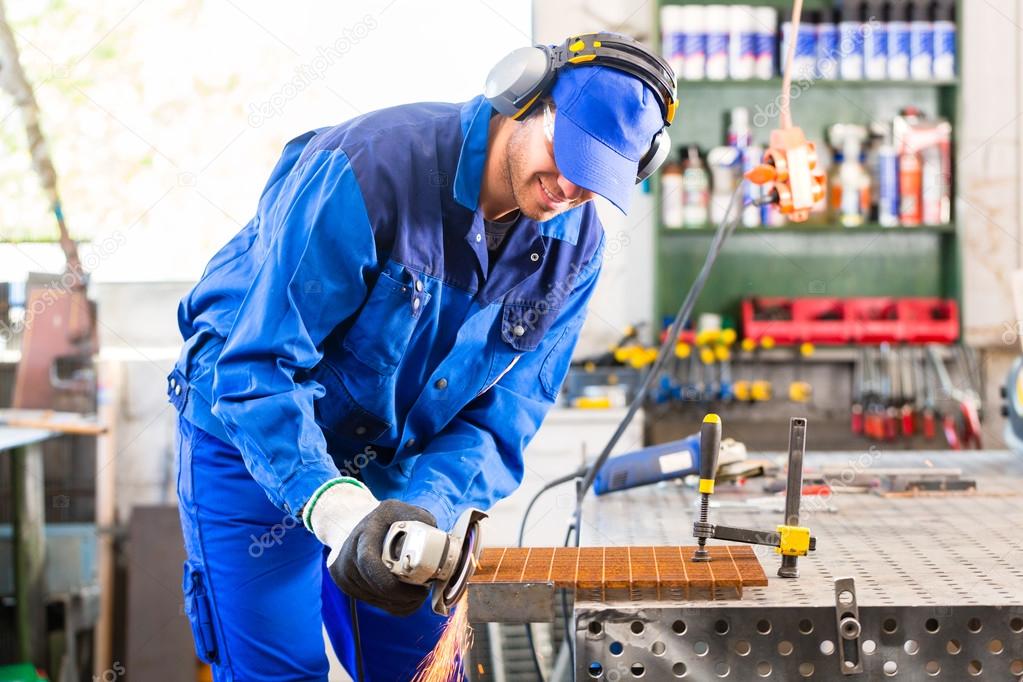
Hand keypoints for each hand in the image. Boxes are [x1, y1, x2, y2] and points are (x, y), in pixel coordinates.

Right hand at [331, 500, 436, 615]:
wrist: (351, 523)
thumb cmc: (383, 519)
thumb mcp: (401, 510)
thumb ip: (421, 520)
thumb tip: (442, 540)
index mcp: (363, 535)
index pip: (369, 563)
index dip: (393, 584)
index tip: (420, 588)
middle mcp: (348, 555)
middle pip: (375, 587)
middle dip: (403, 596)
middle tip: (423, 593)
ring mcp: (344, 573)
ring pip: (376, 599)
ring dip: (400, 602)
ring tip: (417, 593)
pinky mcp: (346, 585)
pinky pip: (373, 602)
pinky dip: (393, 605)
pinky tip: (406, 598)